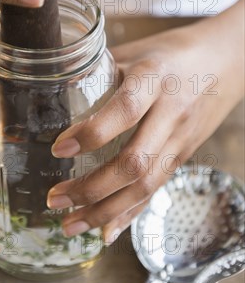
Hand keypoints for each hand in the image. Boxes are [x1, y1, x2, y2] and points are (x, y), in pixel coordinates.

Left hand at [47, 0, 243, 243]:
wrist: (228, 60)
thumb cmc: (173, 51)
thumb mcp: (136, 51)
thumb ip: (100, 72)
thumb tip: (56, 91)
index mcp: (154, 78)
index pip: (124, 110)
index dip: (92, 133)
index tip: (59, 149)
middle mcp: (171, 112)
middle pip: (135, 162)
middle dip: (92, 189)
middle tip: (55, 199)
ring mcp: (181, 138)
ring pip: (146, 185)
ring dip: (105, 211)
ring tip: (70, 225)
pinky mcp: (185, 154)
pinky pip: (157, 189)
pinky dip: (131, 214)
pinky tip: (106, 231)